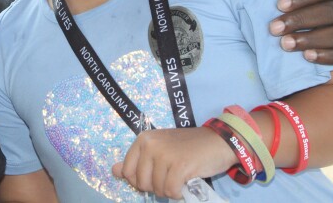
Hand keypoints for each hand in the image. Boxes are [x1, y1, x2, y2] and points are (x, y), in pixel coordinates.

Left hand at [111, 127, 235, 199]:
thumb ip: (137, 161)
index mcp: (143, 140)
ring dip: (169, 190)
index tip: (155, 176)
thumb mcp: (159, 150)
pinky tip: (186, 182)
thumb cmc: (188, 147)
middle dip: (156, 187)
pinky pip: (171, 191)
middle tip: (171, 176)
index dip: (140, 181)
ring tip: (180, 177)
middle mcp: (150, 144)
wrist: (219, 141)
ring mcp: (164, 154)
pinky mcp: (179, 165)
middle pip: (141, 183)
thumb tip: (114, 171)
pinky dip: (179, 193)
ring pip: (157, 189)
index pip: (128, 171)